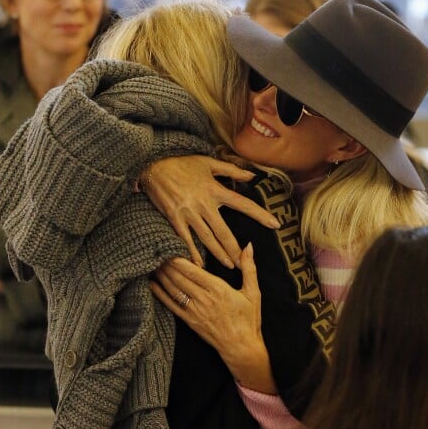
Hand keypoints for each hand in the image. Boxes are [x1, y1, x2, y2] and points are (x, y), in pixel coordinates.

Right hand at [143, 156, 279, 268]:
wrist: (152, 165)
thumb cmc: (182, 163)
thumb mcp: (208, 162)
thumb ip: (231, 170)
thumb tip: (252, 175)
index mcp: (215, 189)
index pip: (242, 204)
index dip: (259, 214)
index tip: (274, 224)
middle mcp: (204, 203)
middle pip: (223, 231)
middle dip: (234, 249)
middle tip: (243, 263)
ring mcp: (189, 212)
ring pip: (207, 238)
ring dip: (218, 254)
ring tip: (229, 266)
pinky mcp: (175, 218)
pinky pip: (186, 239)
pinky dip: (192, 253)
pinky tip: (199, 265)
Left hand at [151, 243, 276, 393]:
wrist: (241, 347)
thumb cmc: (249, 320)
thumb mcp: (253, 292)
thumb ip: (249, 267)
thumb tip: (249, 245)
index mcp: (218, 289)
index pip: (192, 270)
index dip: (178, 259)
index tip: (169, 247)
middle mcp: (204, 299)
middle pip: (180, 278)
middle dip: (167, 264)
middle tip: (157, 251)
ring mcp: (195, 311)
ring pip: (174, 290)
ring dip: (163, 276)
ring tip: (153, 263)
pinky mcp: (190, 321)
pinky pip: (172, 305)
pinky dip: (160, 294)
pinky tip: (152, 285)